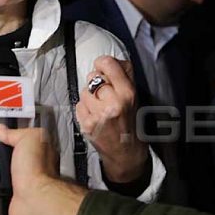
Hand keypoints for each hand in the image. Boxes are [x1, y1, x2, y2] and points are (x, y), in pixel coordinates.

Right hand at [0, 125, 84, 214]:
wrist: (33, 198)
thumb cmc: (36, 169)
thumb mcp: (28, 138)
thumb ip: (14, 132)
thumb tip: (2, 130)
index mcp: (33, 151)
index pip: (13, 141)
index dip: (0, 139)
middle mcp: (26, 167)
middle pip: (0, 157)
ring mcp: (17, 183)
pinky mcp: (8, 197)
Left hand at [75, 56, 147, 182]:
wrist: (126, 154)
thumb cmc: (133, 124)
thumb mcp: (136, 98)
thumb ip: (125, 76)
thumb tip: (111, 60)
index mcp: (127, 94)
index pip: (108, 64)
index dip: (103, 63)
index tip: (103, 66)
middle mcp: (113, 104)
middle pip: (93, 77)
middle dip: (97, 83)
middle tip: (104, 93)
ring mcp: (98, 115)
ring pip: (84, 91)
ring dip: (90, 97)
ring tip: (100, 107)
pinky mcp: (86, 125)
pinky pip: (79, 105)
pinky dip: (84, 109)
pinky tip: (94, 116)